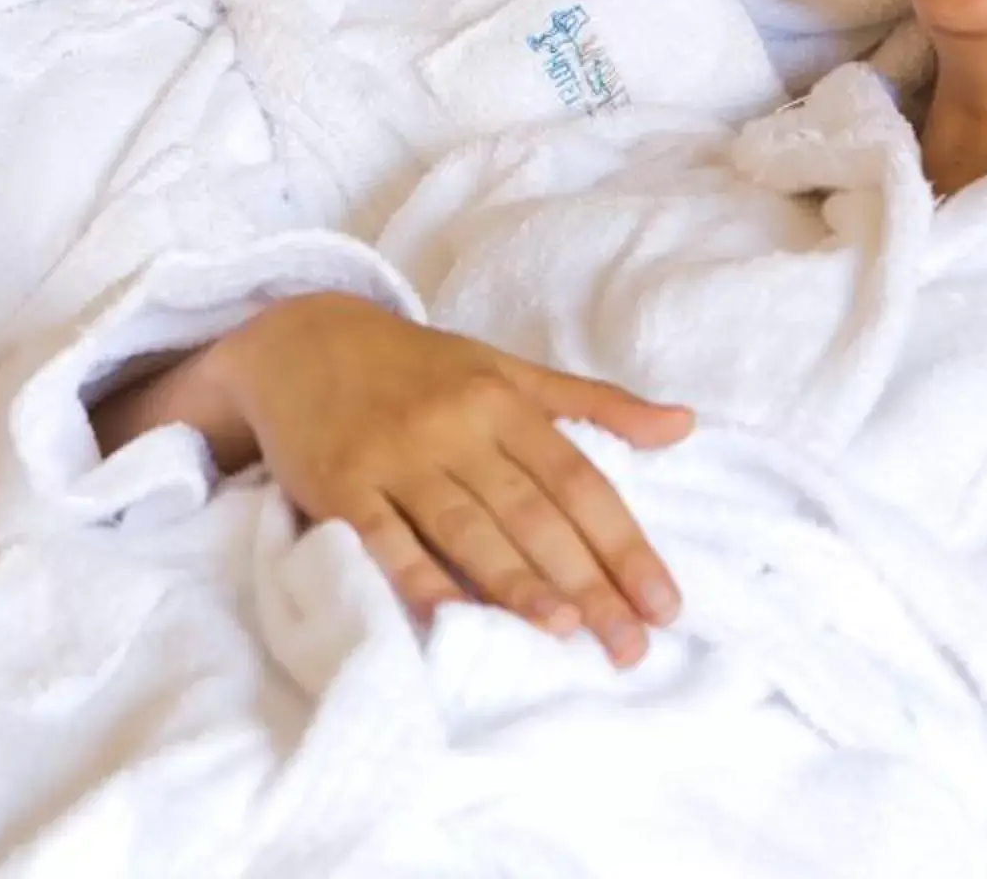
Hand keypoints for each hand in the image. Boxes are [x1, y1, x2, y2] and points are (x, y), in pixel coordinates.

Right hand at [209, 294, 692, 664]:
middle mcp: (455, 426)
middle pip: (532, 512)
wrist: (302, 339)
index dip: (624, 542)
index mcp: (503, 400)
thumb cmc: (418, 368)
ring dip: (516, 582)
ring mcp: (395, 456)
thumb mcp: (505, 370)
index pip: (578, 479)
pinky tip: (455, 617)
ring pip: (466, 528)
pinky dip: (418, 577)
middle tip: (630, 645)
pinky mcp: (340, 484)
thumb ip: (592, 403)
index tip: (663, 604)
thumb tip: (684, 425)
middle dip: (587, 582)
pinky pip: (384, 538)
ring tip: (566, 632)